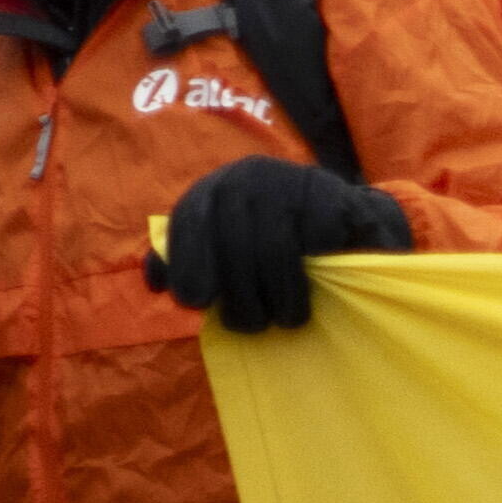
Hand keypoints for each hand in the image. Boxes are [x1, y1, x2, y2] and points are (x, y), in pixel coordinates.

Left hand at [153, 159, 413, 334]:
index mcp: (213, 189)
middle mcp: (245, 177)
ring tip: (287, 320)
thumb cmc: (275, 239)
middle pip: (232, 243)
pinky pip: (314, 242)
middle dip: (239, 294)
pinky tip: (317, 293)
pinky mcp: (328, 193)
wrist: (344, 215)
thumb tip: (157, 283)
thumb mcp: (226, 244)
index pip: (188, 221)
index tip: (196, 302)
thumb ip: (188, 260)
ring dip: (279, 295)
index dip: (187, 263)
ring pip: (274, 249)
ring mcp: (288, 181)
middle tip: (251, 325)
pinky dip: (315, 275)